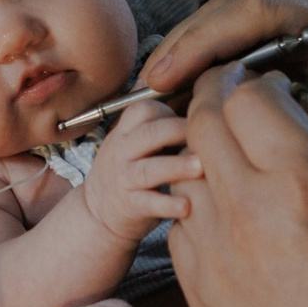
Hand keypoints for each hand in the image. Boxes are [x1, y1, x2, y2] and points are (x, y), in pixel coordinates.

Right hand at [78, 100, 201, 243]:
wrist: (98, 210)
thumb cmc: (130, 168)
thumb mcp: (132, 141)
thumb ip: (158, 123)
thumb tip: (195, 96)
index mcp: (126, 131)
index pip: (144, 109)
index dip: (171, 111)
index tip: (197, 120)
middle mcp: (123, 151)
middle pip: (149, 134)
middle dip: (179, 131)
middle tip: (209, 136)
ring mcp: (125, 179)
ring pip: (149, 169)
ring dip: (176, 166)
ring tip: (200, 167)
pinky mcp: (131, 206)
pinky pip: (149, 204)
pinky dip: (167, 205)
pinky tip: (187, 206)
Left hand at [168, 68, 307, 306]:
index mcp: (305, 184)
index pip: (252, 96)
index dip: (261, 80)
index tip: (277, 86)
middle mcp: (248, 207)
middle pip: (204, 118)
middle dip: (218, 94)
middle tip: (240, 97)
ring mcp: (213, 248)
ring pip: (184, 168)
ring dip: (201, 149)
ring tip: (232, 155)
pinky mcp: (196, 288)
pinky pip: (180, 222)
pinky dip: (197, 202)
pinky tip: (227, 212)